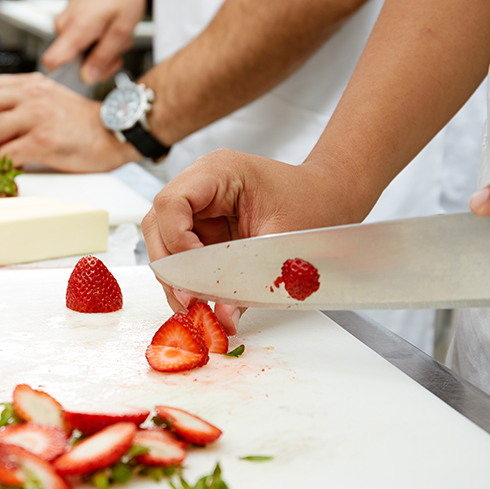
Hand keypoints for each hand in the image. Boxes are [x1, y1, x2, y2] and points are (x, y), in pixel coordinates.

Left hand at [0, 72, 140, 172]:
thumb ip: (26, 106)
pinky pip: (6, 154)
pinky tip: (7, 169)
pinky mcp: (43, 140)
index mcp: (33, 85)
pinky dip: (0, 165)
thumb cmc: (88, 124)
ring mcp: (37, 116)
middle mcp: (32, 95)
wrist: (117, 132)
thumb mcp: (53, 100)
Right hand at [41, 0, 150, 83]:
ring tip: (115, 38)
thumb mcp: (121, 30)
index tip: (81, 80)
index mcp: (74, 29)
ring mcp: (66, 23)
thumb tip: (87, 78)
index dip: (64, 77)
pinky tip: (109, 33)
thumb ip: (103, 57)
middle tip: (115, 55)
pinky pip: (81, 43)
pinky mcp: (72, 21)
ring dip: (100, 53)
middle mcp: (64, 26)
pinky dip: (98, 43)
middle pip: (71, 63)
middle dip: (96, 65)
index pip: (51, 62)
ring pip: (79, 54)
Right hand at [142, 150, 369, 333]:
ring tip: (196, 303)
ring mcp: (201, 205)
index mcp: (218, 171)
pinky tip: (205, 296)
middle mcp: (201, 184)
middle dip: (169, 265)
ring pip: (165, 241)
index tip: (194, 274)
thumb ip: (249, 279)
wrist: (331, 197)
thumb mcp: (283, 242)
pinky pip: (184, 252)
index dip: (175, 242)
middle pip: (158, 223)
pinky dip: (190, 276)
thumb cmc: (315, 202)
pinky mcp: (205, 225)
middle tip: (188, 299)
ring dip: (176, 275)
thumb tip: (223, 317)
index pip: (171, 203)